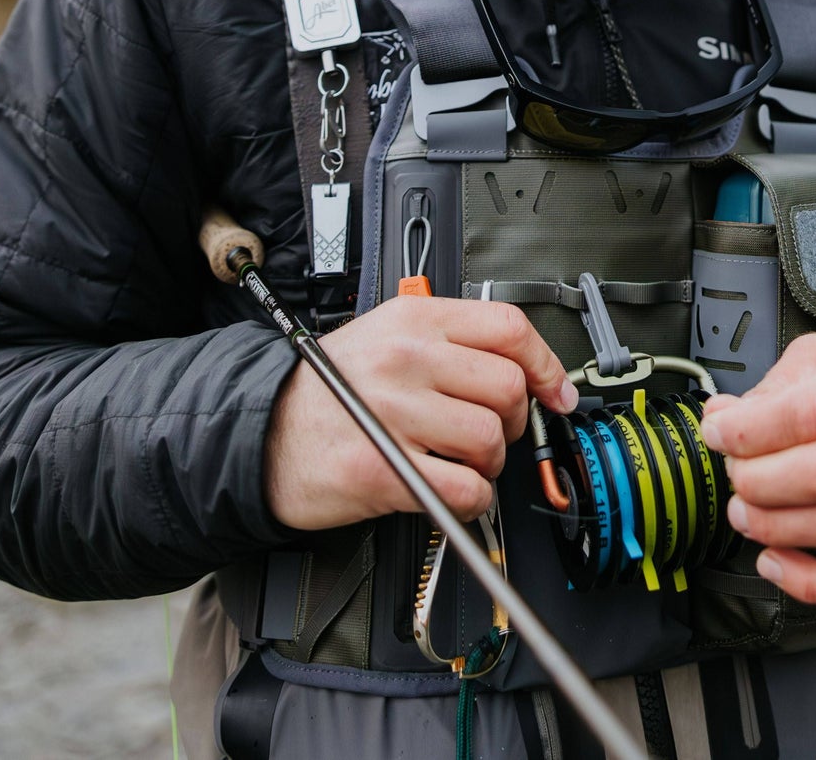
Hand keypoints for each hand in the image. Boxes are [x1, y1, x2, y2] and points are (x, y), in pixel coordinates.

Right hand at [264, 296, 576, 529]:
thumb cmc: (330, 386)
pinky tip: (451, 490)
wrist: (258, 429)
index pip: (508, 328)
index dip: (546, 366)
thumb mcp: (388, 334)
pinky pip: (463, 487)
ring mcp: (393, 412)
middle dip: (515, 420)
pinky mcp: (380, 469)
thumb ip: (452, 342)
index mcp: (415, 317)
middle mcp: (407, 358)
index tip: (557, 393)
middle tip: (493, 432)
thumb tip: (526, 369)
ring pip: (490, 439)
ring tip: (462, 461)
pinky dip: (471, 498)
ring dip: (490, 462)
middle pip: (508, 387)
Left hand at [700, 334, 815, 606]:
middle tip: (735, 477)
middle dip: (757, 483)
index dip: (748, 432)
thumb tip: (721, 416)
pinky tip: (775, 562)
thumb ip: (771, 389)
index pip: (807, 414)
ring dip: (774, 529)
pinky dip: (812, 583)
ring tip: (744, 513)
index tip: (717, 433)